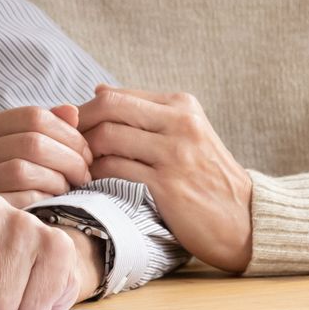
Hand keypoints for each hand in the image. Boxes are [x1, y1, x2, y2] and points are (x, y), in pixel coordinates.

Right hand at [0, 104, 91, 205]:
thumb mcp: (13, 151)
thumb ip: (41, 129)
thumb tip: (71, 112)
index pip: (32, 116)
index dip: (68, 133)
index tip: (85, 153)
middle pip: (32, 142)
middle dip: (69, 158)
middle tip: (84, 173)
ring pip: (24, 170)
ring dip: (58, 179)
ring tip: (69, 188)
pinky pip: (18, 200)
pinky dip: (44, 200)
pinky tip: (54, 203)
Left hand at [75, 85, 253, 271]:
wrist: (244, 220)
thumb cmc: (207, 178)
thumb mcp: (186, 134)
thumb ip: (145, 113)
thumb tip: (97, 89)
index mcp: (182, 105)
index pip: (118, 95)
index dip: (85, 110)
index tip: (70, 129)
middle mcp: (180, 123)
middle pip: (109, 108)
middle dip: (78, 125)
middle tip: (63, 145)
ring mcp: (174, 154)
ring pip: (107, 138)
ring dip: (83, 153)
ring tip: (75, 166)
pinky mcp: (167, 186)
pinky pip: (115, 171)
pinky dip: (95, 175)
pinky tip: (89, 183)